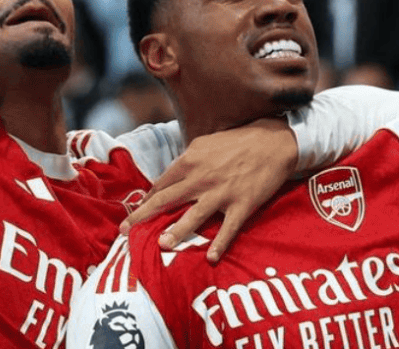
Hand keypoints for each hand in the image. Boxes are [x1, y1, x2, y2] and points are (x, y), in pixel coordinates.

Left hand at [120, 117, 297, 262]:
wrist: (274, 141)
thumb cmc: (239, 140)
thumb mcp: (206, 143)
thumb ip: (188, 160)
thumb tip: (171, 177)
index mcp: (191, 160)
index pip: (161, 183)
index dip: (146, 200)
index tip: (135, 212)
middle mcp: (201, 177)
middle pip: (166, 199)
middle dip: (143, 216)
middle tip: (125, 231)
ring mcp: (222, 192)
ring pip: (193, 215)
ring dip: (176, 231)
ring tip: (161, 245)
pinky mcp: (242, 204)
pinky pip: (228, 228)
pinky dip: (219, 244)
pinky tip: (210, 257)